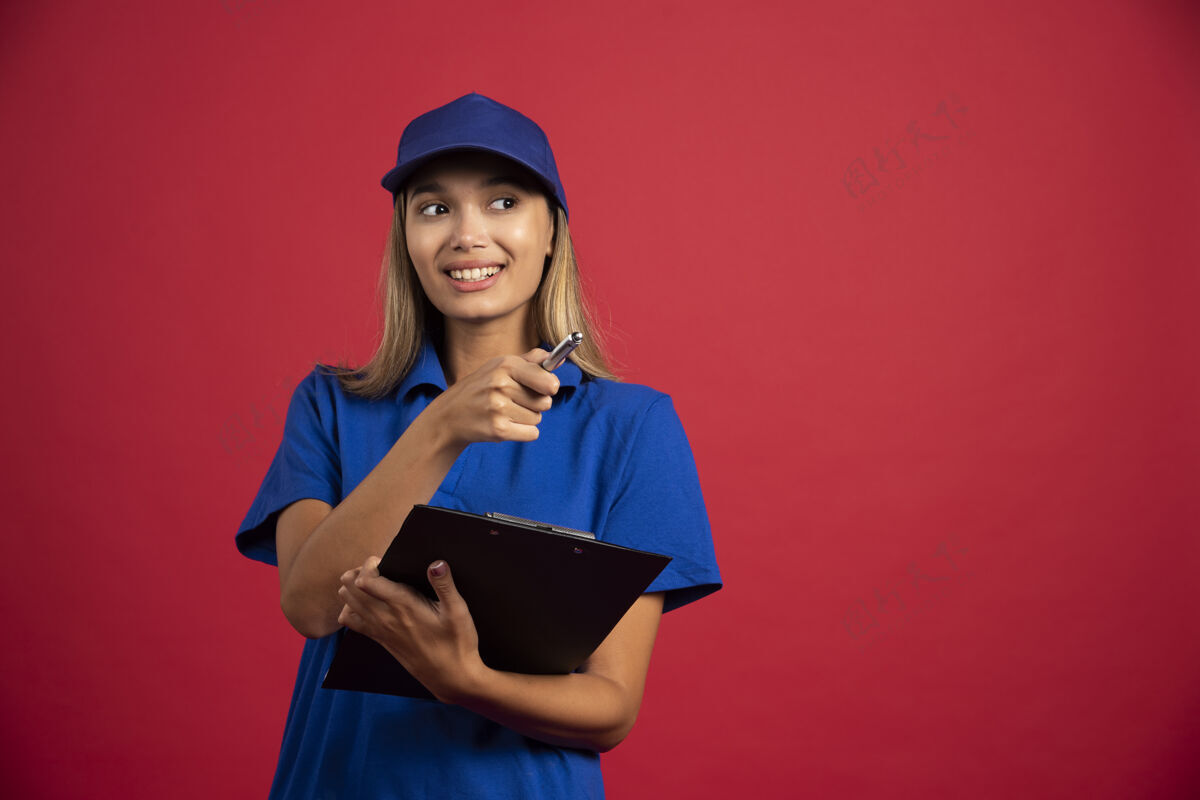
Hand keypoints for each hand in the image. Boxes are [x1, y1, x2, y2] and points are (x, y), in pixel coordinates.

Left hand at [338, 556, 483, 701]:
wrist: (450, 677)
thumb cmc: (457, 643)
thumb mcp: (458, 612)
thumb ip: (445, 585)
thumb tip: (437, 563)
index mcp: (402, 606)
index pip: (365, 579)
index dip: (370, 563)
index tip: (386, 560)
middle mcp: (384, 617)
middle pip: (349, 587)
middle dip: (358, 571)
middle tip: (379, 568)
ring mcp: (379, 630)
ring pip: (346, 602)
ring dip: (354, 588)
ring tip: (374, 582)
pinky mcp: (379, 639)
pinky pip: (350, 621)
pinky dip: (352, 608)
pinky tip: (369, 603)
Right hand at [425, 348, 557, 445]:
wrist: (450, 415)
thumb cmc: (481, 388)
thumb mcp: (500, 366)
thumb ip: (531, 360)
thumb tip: (560, 359)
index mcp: (506, 365)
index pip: (548, 381)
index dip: (550, 386)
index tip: (545, 388)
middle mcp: (502, 385)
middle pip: (546, 402)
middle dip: (536, 404)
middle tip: (516, 401)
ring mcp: (498, 408)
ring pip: (538, 418)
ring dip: (526, 418)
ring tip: (506, 412)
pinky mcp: (498, 429)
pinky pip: (532, 434)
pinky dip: (523, 432)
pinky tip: (506, 424)